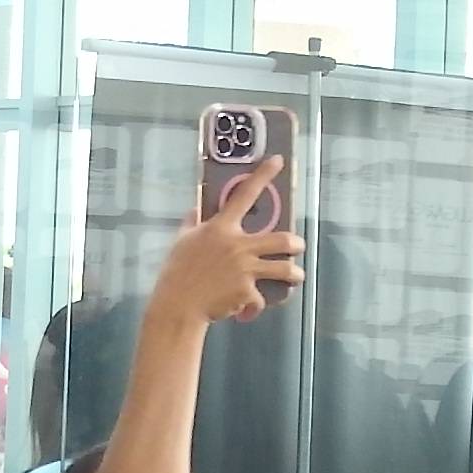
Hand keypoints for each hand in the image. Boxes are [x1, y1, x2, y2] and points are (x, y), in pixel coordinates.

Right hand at [153, 155, 306, 324]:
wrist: (177, 306)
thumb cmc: (176, 272)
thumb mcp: (180, 242)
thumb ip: (191, 223)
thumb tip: (194, 209)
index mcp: (220, 228)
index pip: (244, 194)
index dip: (263, 175)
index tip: (278, 160)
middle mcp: (238, 245)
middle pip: (282, 239)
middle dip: (295, 244)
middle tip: (297, 247)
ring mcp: (245, 269)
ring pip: (285, 269)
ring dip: (294, 274)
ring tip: (295, 277)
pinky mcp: (246, 292)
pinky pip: (259, 300)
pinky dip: (254, 307)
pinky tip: (248, 312)